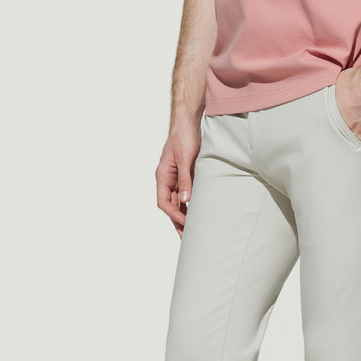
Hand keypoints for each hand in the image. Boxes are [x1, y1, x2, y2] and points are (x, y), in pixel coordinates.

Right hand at [156, 116, 201, 235]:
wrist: (188, 121)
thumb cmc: (185, 137)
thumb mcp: (186, 158)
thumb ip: (185, 180)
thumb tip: (185, 201)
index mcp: (162, 176)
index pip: (164, 202)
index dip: (174, 215)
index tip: (186, 223)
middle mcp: (167, 179)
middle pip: (170, 206)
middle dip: (177, 222)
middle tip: (187, 239)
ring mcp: (175, 178)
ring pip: (178, 202)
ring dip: (184, 216)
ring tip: (193, 232)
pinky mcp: (185, 175)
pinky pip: (186, 194)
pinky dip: (190, 205)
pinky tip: (198, 213)